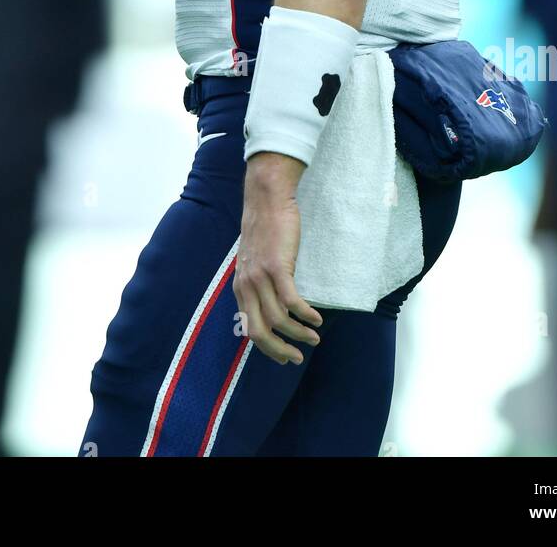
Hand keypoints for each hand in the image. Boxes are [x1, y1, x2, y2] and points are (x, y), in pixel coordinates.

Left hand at [233, 153, 322, 364]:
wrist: (267, 200)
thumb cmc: (265, 228)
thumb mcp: (253, 260)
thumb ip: (258, 282)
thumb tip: (273, 304)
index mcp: (240, 287)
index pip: (249, 328)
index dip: (267, 347)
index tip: (284, 356)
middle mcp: (246, 286)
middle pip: (259, 332)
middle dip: (279, 350)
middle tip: (297, 357)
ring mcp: (260, 277)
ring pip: (278, 320)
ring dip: (299, 334)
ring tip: (314, 337)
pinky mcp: (277, 267)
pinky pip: (292, 302)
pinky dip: (305, 315)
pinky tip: (316, 319)